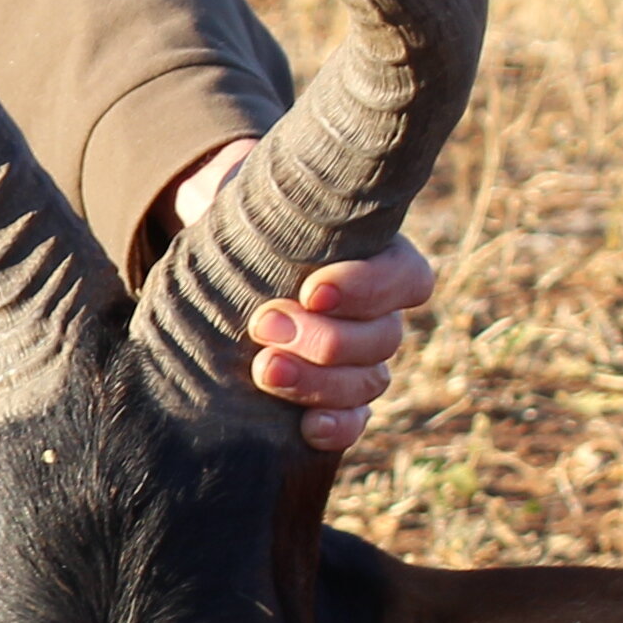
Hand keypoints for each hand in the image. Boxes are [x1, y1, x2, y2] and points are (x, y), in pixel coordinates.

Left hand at [171, 139, 434, 452]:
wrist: (218, 269)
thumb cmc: (248, 228)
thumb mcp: (264, 207)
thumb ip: (274, 208)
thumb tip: (227, 196)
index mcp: (380, 260)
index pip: (405, 280)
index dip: (366, 289)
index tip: (312, 289)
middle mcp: (380, 314)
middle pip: (383, 339)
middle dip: (323, 338)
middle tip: (265, 324)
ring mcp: (362, 361)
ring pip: (368, 382)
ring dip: (319, 381)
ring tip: (265, 369)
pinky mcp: (336, 399)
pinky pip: (355, 421)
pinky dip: (337, 427)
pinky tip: (306, 427)